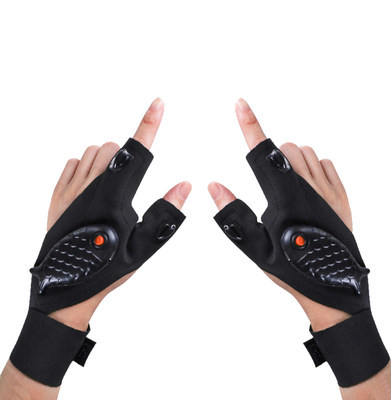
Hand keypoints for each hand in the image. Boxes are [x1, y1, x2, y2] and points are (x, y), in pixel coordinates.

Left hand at [47, 98, 190, 330]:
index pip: (137, 152)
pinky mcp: (57, 196)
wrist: (68, 286)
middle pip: (114, 148)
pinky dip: (85, 166)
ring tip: (113, 185)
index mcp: (115, 196)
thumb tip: (185, 185)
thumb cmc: (110, 268)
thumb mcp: (145, 244)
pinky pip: (72, 163)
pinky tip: (91, 185)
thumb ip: (167, 212)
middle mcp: (91, 186)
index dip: (150, 124)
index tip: (158, 104)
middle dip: (128, 156)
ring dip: (108, 159)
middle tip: (131, 182)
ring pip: (93, 152)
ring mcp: (71, 190)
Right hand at [208, 98, 349, 330]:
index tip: (241, 104)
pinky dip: (312, 166)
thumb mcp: (253, 245)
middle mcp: (308, 187)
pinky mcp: (342, 196)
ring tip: (285, 187)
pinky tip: (307, 186)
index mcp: (284, 197)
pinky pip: (326, 163)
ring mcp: (328, 190)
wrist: (330, 287)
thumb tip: (214, 184)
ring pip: (306, 152)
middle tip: (267, 182)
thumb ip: (232, 213)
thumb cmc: (290, 268)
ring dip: (290, 160)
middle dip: (271, 156)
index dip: (249, 125)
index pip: (262, 153)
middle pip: (285, 148)